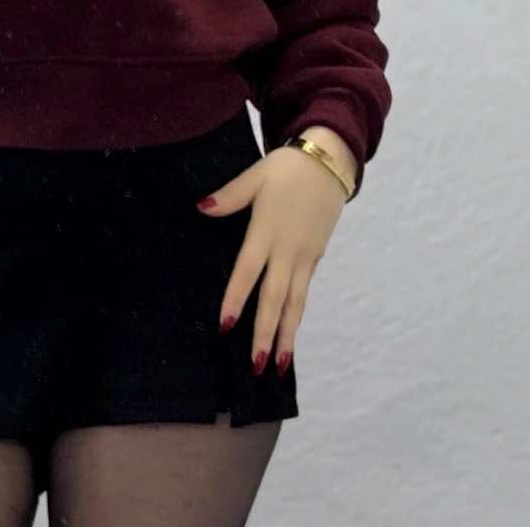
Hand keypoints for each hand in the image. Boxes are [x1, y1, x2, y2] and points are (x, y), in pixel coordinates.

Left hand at [195, 139, 348, 376]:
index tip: (226, 327)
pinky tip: (290, 333)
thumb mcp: (255, 175)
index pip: (248, 272)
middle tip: (257, 366)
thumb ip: (229, 196)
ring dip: (287, 335)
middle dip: (266, 334)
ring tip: (280, 365)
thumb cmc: (287, 169)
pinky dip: (296, 315)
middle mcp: (287, 251)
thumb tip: (201, 207)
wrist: (329, 162)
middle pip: (275, 299)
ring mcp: (305, 257)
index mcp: (267, 232)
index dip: (237, 299)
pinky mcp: (315, 257)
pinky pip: (304, 292)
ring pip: (295, 303)